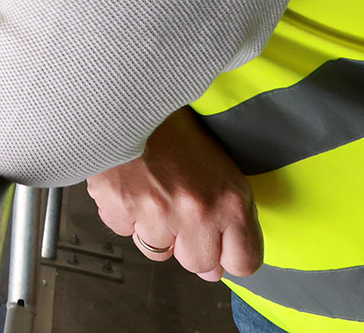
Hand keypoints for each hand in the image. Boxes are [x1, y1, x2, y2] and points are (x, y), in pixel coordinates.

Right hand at [85, 107, 261, 281]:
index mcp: (230, 202)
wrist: (131, 96)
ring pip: (158, 252)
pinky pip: (124, 230)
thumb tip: (215, 268)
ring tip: (153, 195)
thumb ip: (230, 215)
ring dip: (156, 230)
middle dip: (191, 245)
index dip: (231, 256)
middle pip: (199, 264)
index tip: (223, 247)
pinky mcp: (119, 207)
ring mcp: (155, 213)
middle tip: (181, 214)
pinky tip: (130, 185)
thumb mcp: (222, 166)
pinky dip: (125, 213)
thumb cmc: (176, 126)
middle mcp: (195, 213)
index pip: (244, 263)